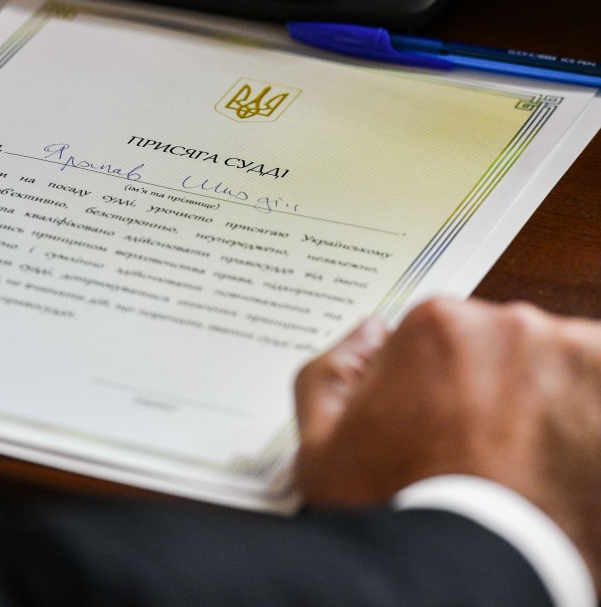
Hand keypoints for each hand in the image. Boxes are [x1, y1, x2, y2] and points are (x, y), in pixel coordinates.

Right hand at [294, 297, 600, 587]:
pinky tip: (553, 458)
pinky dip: (583, 416)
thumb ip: (329, 374)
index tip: (443, 420)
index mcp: (438, 326)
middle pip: (504, 345)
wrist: (473, 568)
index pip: (445, 335)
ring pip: (557, 364)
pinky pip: (596, 385)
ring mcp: (574, 358)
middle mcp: (511, 327)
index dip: (439, 380)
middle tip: (480, 446)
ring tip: (522, 459)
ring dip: (545, 398)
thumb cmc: (404, 512)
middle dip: (494, 386)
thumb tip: (366, 337)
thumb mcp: (321, 448)